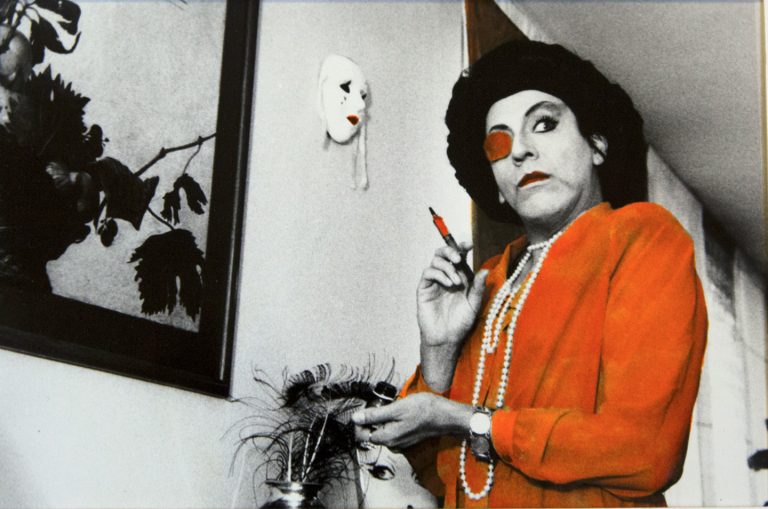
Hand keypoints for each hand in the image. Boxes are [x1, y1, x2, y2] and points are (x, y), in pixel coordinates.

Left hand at [351, 393, 472, 449]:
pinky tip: (400, 412)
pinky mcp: (407, 438)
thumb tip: (356, 418)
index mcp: (386, 438)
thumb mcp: (396, 409)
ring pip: (382, 430)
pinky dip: (392, 421)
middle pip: (371, 432)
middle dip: (372, 418)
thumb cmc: (424, 410)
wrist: (445, 416)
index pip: (360, 435)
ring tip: (393, 407)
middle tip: (381, 404)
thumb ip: (374, 415)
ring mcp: (400, 442)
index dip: (359, 421)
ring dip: (382, 419)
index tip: (366, 408)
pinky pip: (392, 431)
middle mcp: (392, 444)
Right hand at [417, 243, 487, 348]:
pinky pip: (428, 272)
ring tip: (456, 282)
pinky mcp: (424, 288)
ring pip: (436, 260)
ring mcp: (435, 281)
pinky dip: (439, 274)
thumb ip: (478, 287)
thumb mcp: (474, 304)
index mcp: (460, 276)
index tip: (470, 245)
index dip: (462, 247)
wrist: (446, 338)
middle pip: (444, 253)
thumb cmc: (461, 323)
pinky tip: (448, 284)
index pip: (460, 256)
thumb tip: (485, 270)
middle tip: (458, 259)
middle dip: (451, 251)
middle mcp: (447, 276)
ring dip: (447, 267)